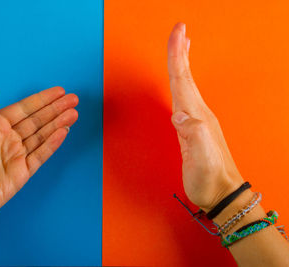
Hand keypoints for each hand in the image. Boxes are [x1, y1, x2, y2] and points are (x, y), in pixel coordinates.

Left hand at [0, 86, 78, 229]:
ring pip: (42, 135)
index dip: (41, 100)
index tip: (58, 92)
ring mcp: (16, 155)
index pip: (23, 109)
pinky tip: (63, 131)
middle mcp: (8, 139)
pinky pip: (41, 154)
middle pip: (37, 120)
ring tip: (73, 113)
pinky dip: (53, 143)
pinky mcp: (22, 172)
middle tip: (73, 99)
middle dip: (55, 109)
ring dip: (58, 123)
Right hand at [167, 23, 243, 211]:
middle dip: (180, 51)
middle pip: (185, 76)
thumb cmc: (209, 178)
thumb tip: (178, 115)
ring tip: (181, 48)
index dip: (178, 56)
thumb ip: (193, 134)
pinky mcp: (190, 129)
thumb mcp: (202, 157)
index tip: (177, 33)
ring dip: (182, 63)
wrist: (220, 193)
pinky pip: (183, 98)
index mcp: (195, 115)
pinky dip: (182, 84)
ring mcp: (194, 120)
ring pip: (185, 84)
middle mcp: (196, 113)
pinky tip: (181, 83)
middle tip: (179, 30)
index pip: (183, 79)